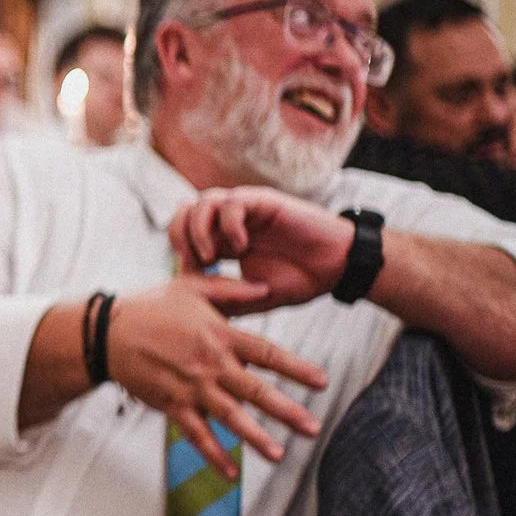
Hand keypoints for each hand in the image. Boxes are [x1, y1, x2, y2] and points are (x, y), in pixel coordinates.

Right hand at [107, 275, 327, 474]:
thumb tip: (266, 287)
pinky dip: (213, 454)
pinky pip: (196, 435)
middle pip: (256, 392)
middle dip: (287, 410)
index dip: (296, 368)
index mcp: (220, 335)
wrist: (106, 333)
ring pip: (230, 417)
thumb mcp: (191, 287)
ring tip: (279, 454)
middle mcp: (210, 365)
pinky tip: (231, 472)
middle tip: (313, 427)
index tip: (322, 382)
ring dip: (256, 438)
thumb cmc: (149, 307)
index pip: (267, 354)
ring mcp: (191, 388)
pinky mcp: (171, 405)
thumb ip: (230, 290)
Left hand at [168, 186, 355, 311]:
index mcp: (223, 241)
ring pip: (202, 202)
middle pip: (184, 212)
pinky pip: (233, 202)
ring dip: (199, 231)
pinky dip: (228, 224)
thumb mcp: (253, 297)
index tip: (189, 280)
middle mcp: (230, 222)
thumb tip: (193, 314)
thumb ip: (225, 300)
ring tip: (211, 258)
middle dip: (180, 238)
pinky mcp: (264, 201)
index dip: (179, 255)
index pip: (182, 235)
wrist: (336, 267)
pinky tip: (241, 247)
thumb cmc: (299, 280)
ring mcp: (246, 209)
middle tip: (193, 265)